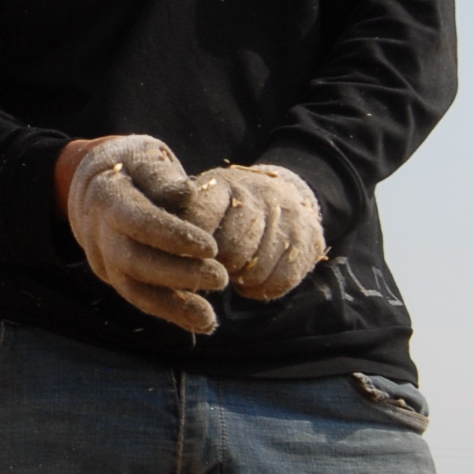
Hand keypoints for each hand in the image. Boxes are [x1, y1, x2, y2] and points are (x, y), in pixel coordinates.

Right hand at [66, 135, 228, 334]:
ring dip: (172, 306)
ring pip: (132, 289)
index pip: (137, 221)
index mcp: (106, 196)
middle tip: (221, 278)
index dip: (172, 236)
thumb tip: (187, 194)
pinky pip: (139, 298)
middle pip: (133, 262)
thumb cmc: (131, 164)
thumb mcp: (146, 156)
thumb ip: (162, 176)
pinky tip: (201, 321)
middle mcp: (98, 233)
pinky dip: (170, 312)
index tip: (211, 247)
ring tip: (209, 317)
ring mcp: (102, 259)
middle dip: (177, 274)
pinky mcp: (113, 276)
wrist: (92, 182)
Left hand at [188, 163, 325, 299]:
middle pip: (232, 249)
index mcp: (223, 185)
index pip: (201, 220)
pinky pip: (281, 280)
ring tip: (236, 270)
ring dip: (242, 279)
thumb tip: (163, 251)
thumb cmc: (229, 210)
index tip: (190, 258)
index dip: (192, 249)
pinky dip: (263, 288)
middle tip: (216, 267)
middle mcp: (259, 195)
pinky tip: (255, 279)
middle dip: (219, 267)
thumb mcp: (202, 204)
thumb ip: (181, 222)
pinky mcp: (309, 239)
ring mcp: (288, 216)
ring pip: (256, 269)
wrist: (289, 193)